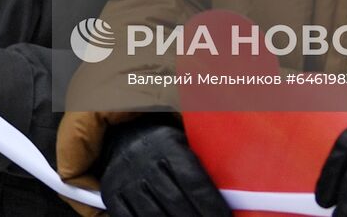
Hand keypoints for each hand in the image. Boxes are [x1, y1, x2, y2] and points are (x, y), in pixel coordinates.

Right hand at [100, 120, 230, 216]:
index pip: (194, 181)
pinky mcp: (112, 194)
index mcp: (167, 144)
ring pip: (153, 215)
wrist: (122, 138)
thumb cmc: (165, 147)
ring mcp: (125, 179)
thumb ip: (201, 166)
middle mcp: (143, 161)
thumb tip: (235, 197)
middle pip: (175, 203)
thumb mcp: (183, 144)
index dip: (212, 206)